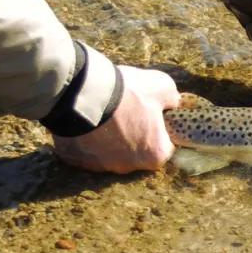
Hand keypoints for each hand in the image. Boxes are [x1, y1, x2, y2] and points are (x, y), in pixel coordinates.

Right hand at [53, 65, 179, 172]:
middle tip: (125, 113)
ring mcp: (101, 166)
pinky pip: (86, 151)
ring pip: (109, 153)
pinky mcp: (78, 160)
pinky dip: (87, 139)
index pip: (164, 147)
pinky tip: (85, 122)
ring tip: (102, 115)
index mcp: (154, 155)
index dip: (158, 130)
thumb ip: (172, 98)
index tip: (149, 116)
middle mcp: (129, 167)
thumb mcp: (162, 86)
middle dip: (132, 136)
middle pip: (135, 153)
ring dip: (108, 139)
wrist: (84, 92)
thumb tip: (173, 103)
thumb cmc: (128, 93)